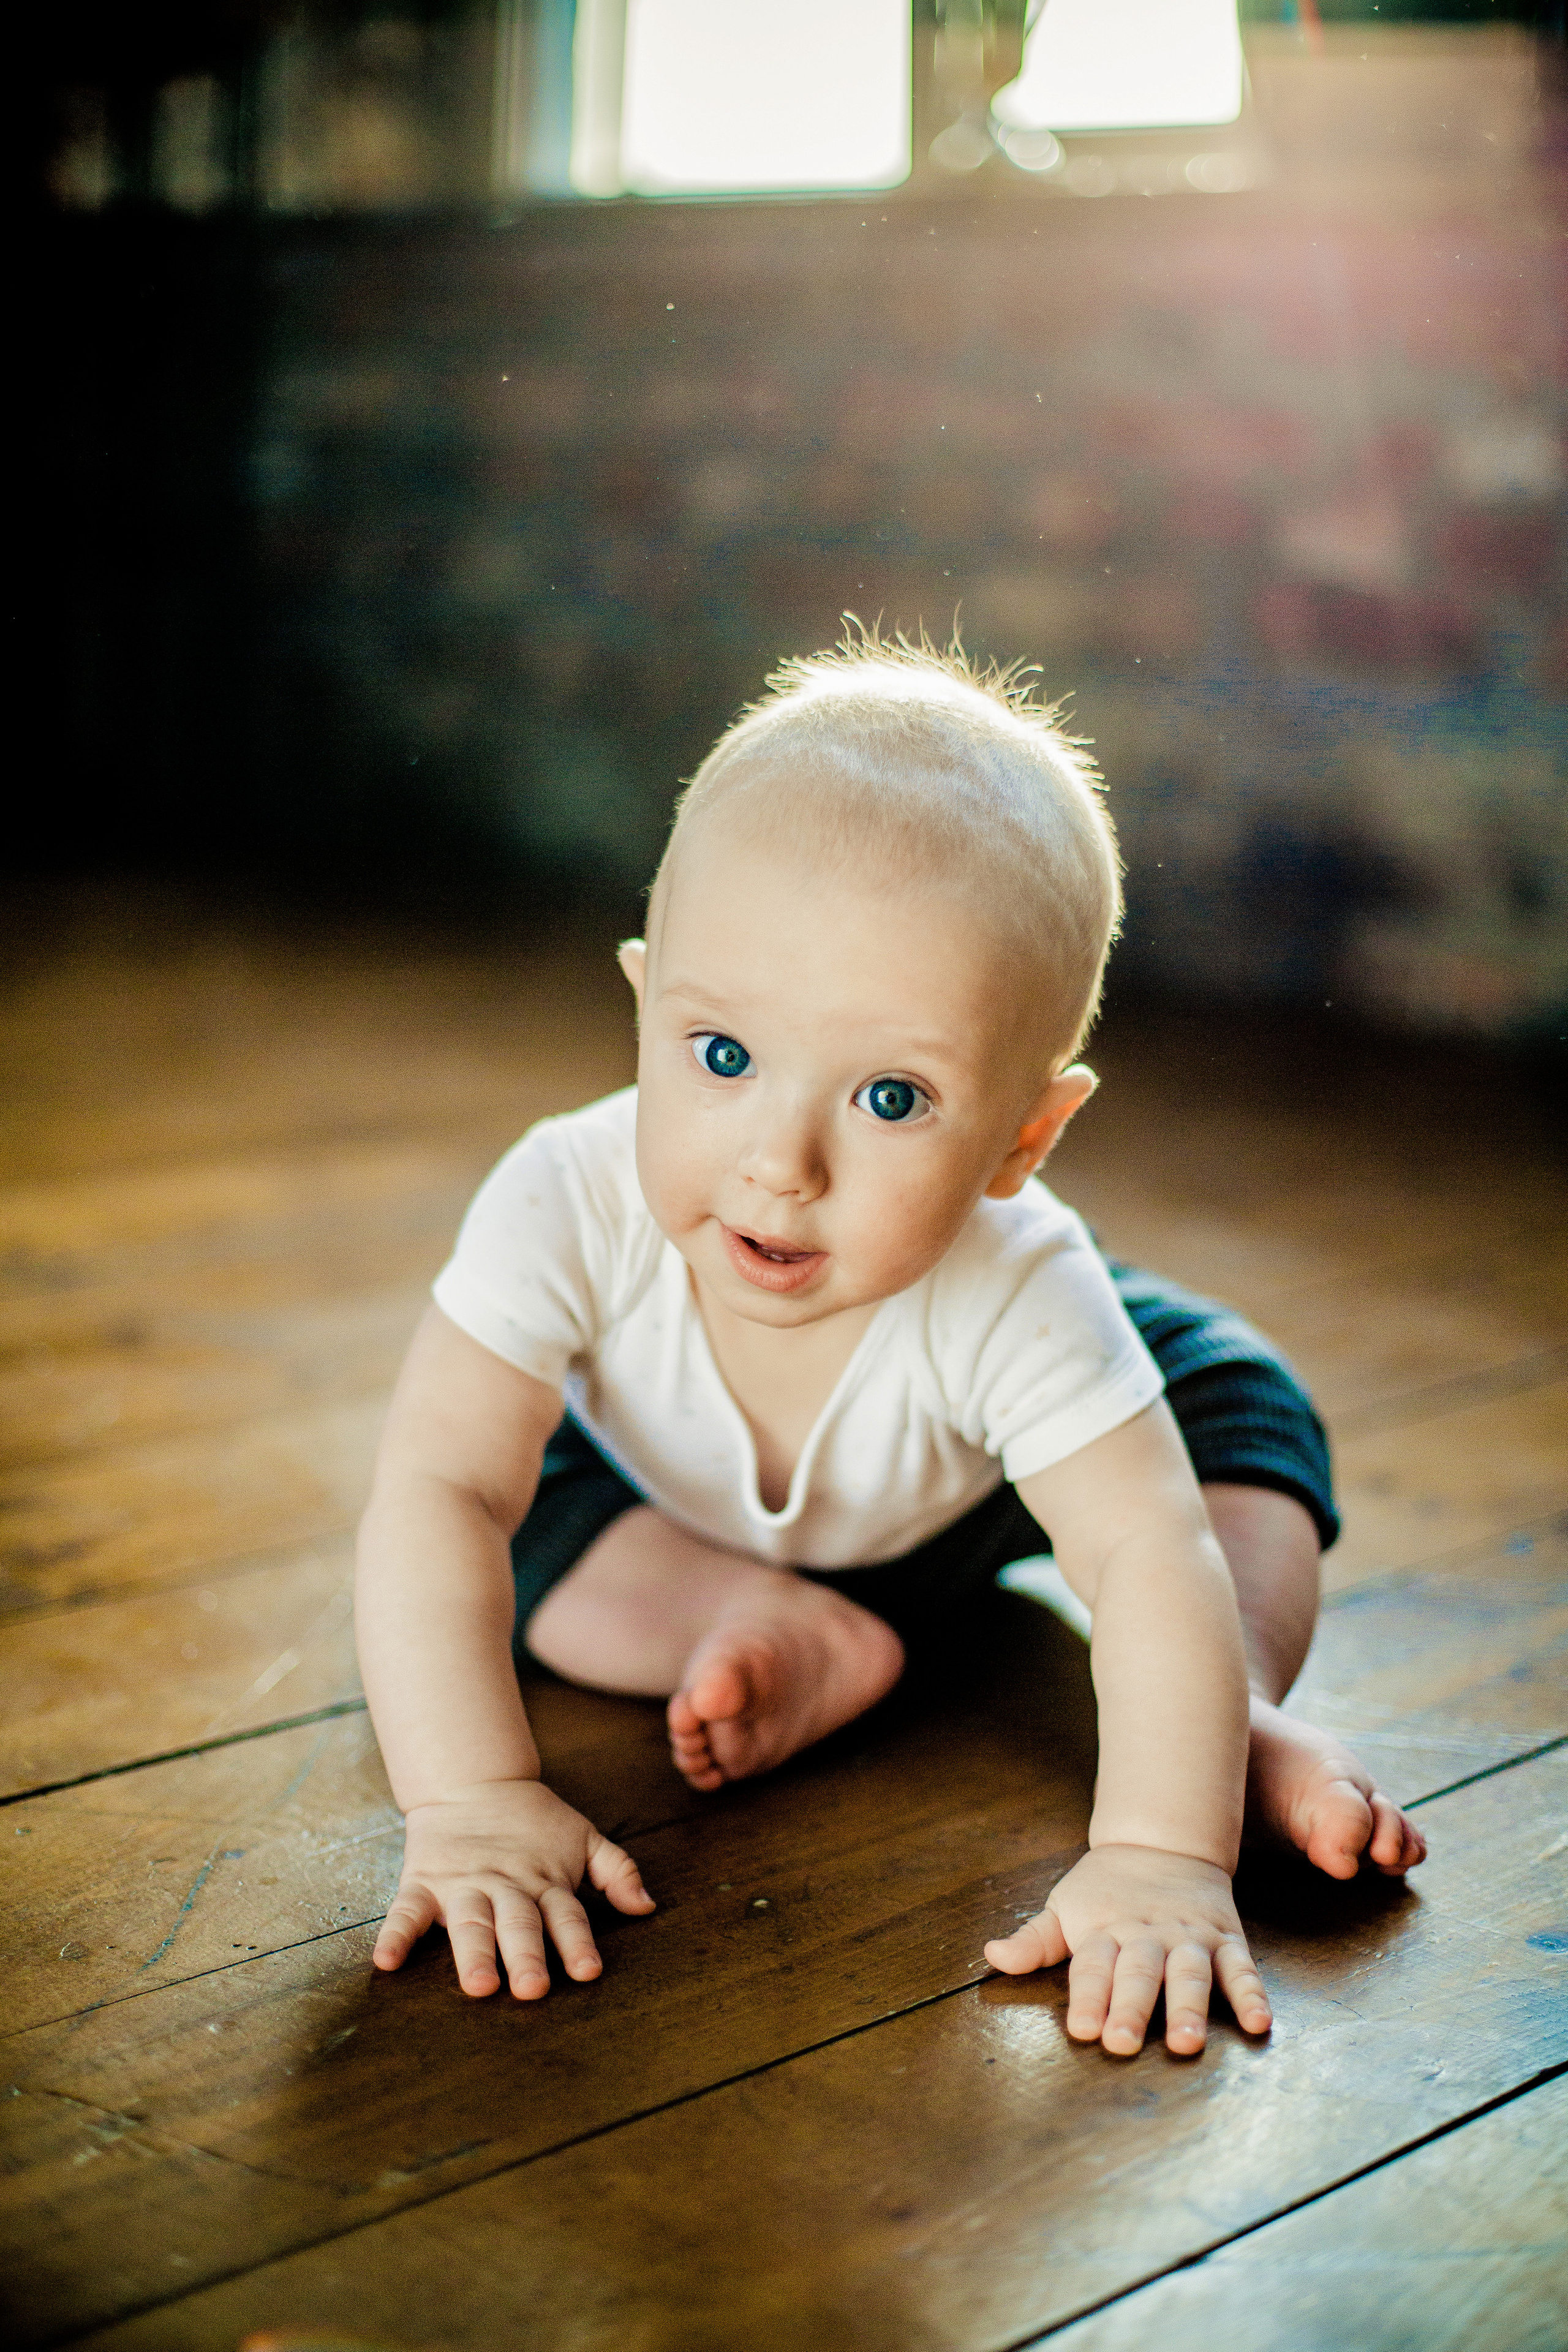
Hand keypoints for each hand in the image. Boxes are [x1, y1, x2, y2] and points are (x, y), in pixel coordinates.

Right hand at [373, 1778, 654, 1998]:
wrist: (474, 1782)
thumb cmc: (535, 1823)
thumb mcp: (583, 1838)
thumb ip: (616, 1870)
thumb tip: (648, 1906)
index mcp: (545, 1881)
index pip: (566, 1916)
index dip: (577, 1942)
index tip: (588, 1972)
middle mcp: (505, 1887)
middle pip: (518, 1924)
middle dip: (526, 1955)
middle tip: (533, 1988)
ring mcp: (463, 1885)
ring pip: (470, 1922)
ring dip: (474, 1952)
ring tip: (478, 1984)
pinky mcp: (424, 1882)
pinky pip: (406, 1911)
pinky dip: (395, 1934)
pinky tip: (386, 1961)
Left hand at [983, 1843, 1270, 2055]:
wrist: (1161, 1842)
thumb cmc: (1104, 1889)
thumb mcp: (1063, 1907)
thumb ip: (1033, 1941)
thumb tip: (992, 1957)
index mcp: (1105, 1929)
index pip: (1093, 1967)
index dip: (1088, 1997)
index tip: (1082, 2029)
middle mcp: (1148, 1935)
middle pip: (1139, 1973)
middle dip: (1131, 2008)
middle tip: (1122, 2044)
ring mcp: (1189, 1937)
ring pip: (1190, 1972)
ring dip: (1190, 2007)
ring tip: (1187, 2043)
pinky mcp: (1225, 1939)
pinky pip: (1241, 1967)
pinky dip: (1252, 1993)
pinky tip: (1259, 2023)